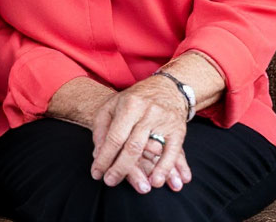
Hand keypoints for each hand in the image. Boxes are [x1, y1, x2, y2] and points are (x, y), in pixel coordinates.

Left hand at [90, 76, 189, 192]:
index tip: (96, 172)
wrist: (167, 88)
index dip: (104, 157)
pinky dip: (166, 168)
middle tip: (110, 182)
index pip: (114, 137)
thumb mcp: (112, 105)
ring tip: (139, 187)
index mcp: (129, 105)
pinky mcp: (179, 130)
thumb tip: (98, 152)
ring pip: (153, 150)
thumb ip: (102, 126)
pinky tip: (158, 181)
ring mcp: (164, 121)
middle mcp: (147, 113)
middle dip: (120, 167)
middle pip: (132, 146)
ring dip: (146, 171)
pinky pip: (173, 152)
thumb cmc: (134, 99)